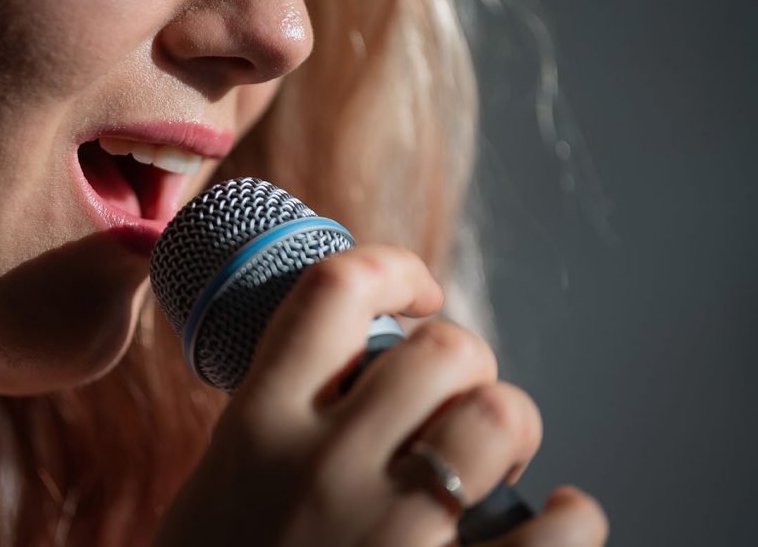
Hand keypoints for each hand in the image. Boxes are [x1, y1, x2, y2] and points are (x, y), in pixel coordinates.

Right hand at [154, 245, 606, 546]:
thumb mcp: (218, 484)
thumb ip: (271, 422)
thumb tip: (346, 373)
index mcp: (258, 425)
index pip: (335, 291)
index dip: (394, 271)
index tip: (418, 297)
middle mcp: (323, 465)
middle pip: (443, 349)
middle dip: (468, 363)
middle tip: (455, 400)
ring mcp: (388, 533)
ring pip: (498, 415)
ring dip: (512, 424)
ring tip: (496, 458)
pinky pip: (556, 529)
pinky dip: (573, 518)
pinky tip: (558, 518)